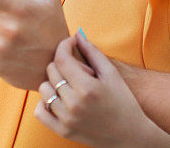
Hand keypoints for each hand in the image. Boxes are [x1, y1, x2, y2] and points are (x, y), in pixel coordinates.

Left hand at [34, 33, 169, 147]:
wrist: (130, 135)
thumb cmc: (123, 101)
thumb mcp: (112, 74)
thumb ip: (93, 52)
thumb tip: (77, 34)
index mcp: (87, 88)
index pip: (62, 58)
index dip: (63, 45)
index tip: (70, 42)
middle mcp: (74, 104)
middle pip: (51, 72)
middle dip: (61, 64)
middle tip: (77, 69)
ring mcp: (67, 119)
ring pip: (44, 90)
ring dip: (53, 82)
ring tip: (69, 85)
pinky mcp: (63, 131)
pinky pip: (40, 112)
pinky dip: (44, 103)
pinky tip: (57, 99)